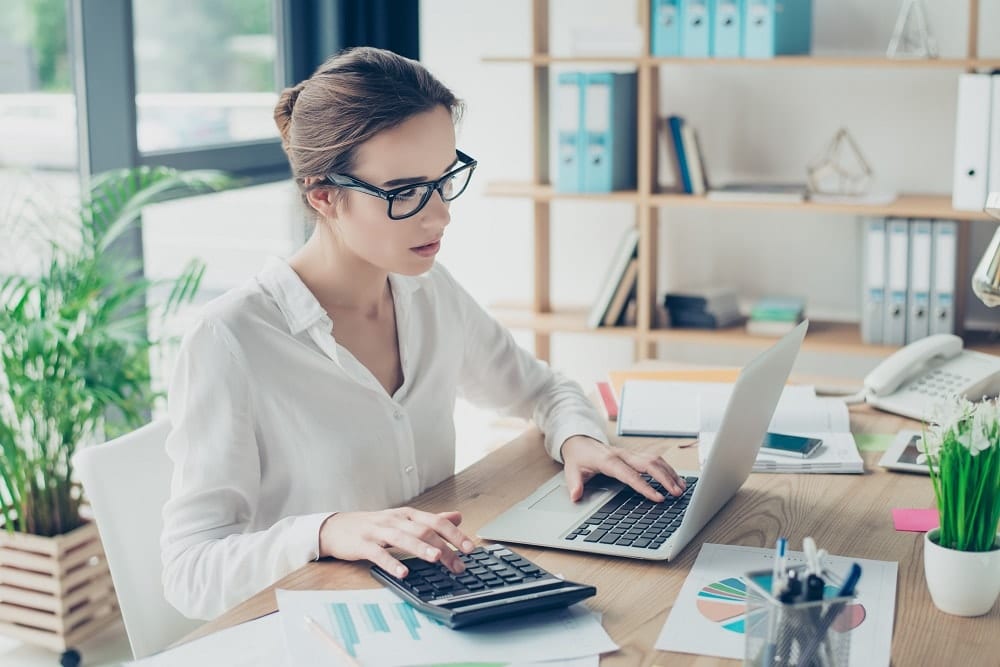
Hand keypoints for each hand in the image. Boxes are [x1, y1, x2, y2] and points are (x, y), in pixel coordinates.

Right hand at [319, 508, 475, 577]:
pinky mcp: (363, 544)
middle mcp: (395, 520)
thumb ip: (430, 520)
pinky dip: (392, 563)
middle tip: (459, 564)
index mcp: (407, 515)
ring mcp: (378, 531)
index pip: (436, 522)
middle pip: (423, 531)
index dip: (455, 534)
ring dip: (421, 549)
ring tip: (436, 559)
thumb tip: (458, 516)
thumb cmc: (373, 526)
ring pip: (403, 538)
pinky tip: (403, 573)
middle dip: (444, 547)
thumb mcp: (403, 520)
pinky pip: (378, 554)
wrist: (336, 528)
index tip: (470, 548)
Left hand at [560, 435, 685, 502]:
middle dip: (665, 478)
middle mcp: (623, 455)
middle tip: (676, 493)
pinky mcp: (635, 455)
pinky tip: (676, 480)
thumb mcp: (571, 471)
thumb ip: (574, 484)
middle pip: (649, 464)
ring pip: (655, 460)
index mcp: (608, 460)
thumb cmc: (579, 458)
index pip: (630, 475)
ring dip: (670, 473)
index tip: (658, 497)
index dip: (645, 486)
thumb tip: (575, 497)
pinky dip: (667, 469)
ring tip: (681, 488)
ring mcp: (630, 454)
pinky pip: (654, 460)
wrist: (580, 442)